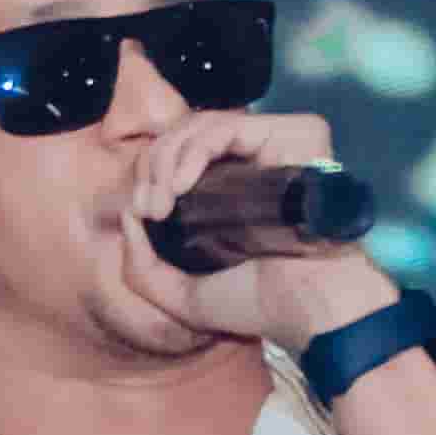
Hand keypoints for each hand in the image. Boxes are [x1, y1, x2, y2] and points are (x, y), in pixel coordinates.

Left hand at [110, 106, 396, 350]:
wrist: (307, 309)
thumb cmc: (258, 306)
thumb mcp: (182, 296)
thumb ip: (143, 267)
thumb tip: (128, 213)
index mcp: (234, 190)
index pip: (182, 156)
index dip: (153, 173)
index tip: (145, 212)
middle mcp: (255, 163)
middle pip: (187, 134)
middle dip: (154, 164)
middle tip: (150, 207)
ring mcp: (276, 146)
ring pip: (202, 125)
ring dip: (168, 158)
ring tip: (163, 200)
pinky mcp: (295, 136)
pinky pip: (228, 126)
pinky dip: (194, 149)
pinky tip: (182, 183)